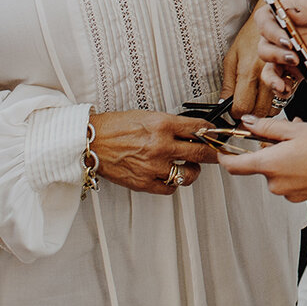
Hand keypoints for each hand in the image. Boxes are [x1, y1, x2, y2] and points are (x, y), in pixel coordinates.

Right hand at [88, 110, 218, 194]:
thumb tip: (193, 131)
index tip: (215, 135)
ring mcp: (153, 166)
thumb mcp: (147, 116)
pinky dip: (174, 183)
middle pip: (201, 153)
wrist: (90, 142)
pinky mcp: (144, 183)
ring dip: (193, 170)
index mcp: (162, 125)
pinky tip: (170, 175)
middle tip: (216, 153)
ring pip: (190, 174)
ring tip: (189, 165)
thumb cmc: (115, 127)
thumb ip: (171, 125)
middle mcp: (160, 146)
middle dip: (213, 153)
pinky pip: (171, 189)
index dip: (212, 133)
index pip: (200, 129)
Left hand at [218, 116, 306, 201]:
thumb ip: (268, 128)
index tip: (221, 148)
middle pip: (261, 165)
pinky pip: (292, 180)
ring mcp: (290, 193)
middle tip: (290, 131)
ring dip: (287, 156)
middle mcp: (276, 183)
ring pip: (279, 171)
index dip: (224, 156)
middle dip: (271, 148)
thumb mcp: (298, 130)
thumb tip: (247, 124)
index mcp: (270, 165)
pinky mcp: (304, 197)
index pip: (234, 166)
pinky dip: (298, 167)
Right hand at [222, 0, 299, 118]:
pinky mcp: (296, 68)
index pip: (264, 25)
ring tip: (281, 85)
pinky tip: (288, 90)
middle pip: (264, 50)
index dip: (273, 34)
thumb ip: (304, 7)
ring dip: (272, 79)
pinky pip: (284, 81)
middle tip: (294, 57)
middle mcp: (275, 37)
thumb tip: (291, 15)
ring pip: (269, 70)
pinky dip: (283, 88)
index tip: (287, 39)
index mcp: (274, 16)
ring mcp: (284, 54)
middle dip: (277, 56)